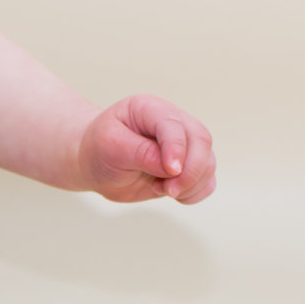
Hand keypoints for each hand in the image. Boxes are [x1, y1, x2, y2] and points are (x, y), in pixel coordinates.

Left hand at [80, 94, 215, 204]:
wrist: (96, 163)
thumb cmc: (99, 150)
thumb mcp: (111, 147)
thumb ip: (141, 154)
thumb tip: (173, 167)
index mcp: (150, 109)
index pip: (174, 125)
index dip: (176, 149)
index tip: (171, 171)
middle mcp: (173, 122)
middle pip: (201, 139)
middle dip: (191, 170)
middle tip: (169, 190)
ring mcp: (184, 144)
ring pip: (208, 161)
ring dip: (191, 183)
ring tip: (162, 189)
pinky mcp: (188, 166)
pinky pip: (207, 180)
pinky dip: (196, 192)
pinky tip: (173, 194)